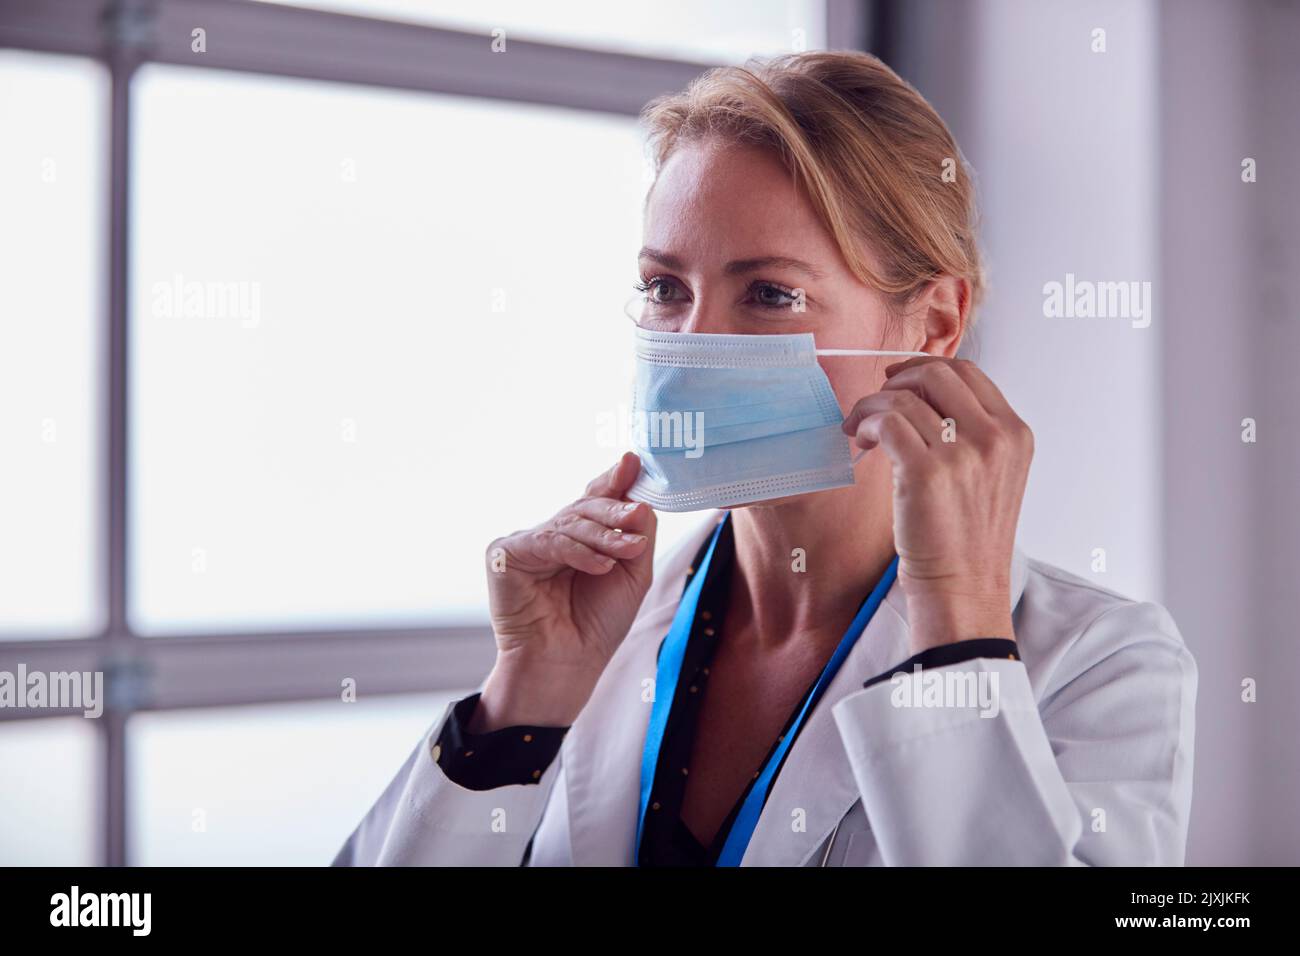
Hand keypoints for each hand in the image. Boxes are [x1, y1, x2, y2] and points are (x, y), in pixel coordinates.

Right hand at [473, 452, 656, 730]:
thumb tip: (641, 497)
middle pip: (585, 506)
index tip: (633, 460)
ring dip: (603, 535)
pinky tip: (600, 566)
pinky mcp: (505, 554)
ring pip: (569, 522)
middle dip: (615, 510)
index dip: (615, 479)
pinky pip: (548, 542)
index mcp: (578, 535)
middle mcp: (551, 533)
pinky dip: (577, 553)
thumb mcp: (632, 573)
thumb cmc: (598, 623)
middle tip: (637, 514)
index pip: (597, 498)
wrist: (567, 663)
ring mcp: (527, 542)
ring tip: (627, 549)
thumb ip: (637, 533)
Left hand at [841, 357, 1031, 652]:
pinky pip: (886, 423)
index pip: (967, 372)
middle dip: (897, 382)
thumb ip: (970, 432)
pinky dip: (865, 424)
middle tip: (876, 405)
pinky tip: (860, 442)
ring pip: (904, 398)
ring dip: (872, 407)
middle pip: (936, 374)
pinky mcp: (927, 472)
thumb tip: (921, 395)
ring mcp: (963, 453)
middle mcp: (995, 438)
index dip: (925, 368)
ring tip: (860, 431)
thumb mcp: (990, 474)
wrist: (963, 586)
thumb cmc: (966, 536)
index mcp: (1014, 433)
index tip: (898, 381)